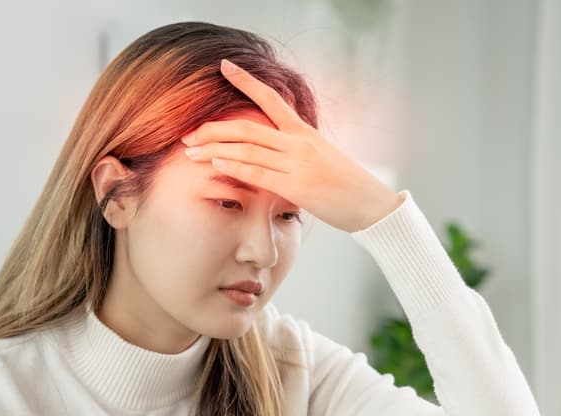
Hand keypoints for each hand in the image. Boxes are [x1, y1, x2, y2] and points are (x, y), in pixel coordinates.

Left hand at [180, 59, 404, 232]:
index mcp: (304, 132)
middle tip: (189, 134)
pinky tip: (216, 164)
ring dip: (214, 150)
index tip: (224, 66)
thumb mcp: (321, 158)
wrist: (370, 204)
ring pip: (247, 150)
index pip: (271, 98)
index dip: (246, 80)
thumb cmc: (346, 186)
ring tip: (190, 152)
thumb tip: (272, 153)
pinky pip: (258, 174)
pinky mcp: (297, 186)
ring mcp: (297, 163)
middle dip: (213, 130)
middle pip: (247, 128)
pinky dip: (234, 168)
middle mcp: (299, 142)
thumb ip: (295, 152)